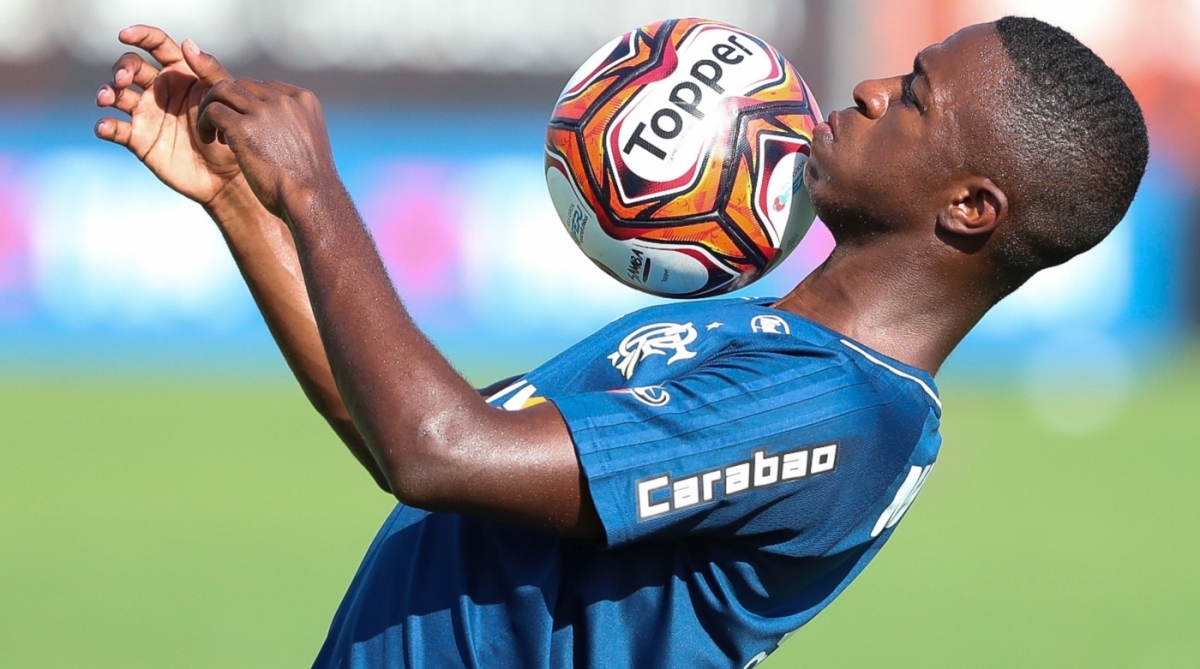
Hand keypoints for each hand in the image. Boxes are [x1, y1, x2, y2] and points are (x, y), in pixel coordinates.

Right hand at [95, 26, 242, 206]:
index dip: (140, 35)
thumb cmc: (228, 134)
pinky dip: (105, 125)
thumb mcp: (223, 99)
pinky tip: (105, 127)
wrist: (225, 176)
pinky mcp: (138, 139)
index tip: (125, 35)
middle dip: (122, 68)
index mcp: (180, 74)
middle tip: (123, 80)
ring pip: (116, 94)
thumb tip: (187, 43)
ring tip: (107, 98)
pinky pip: (114, 128)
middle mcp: (158, 90)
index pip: (157, 45)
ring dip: (106, 92)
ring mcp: (146, 114)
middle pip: (131, 67)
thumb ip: (209, 71)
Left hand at [197, 78, 338, 218]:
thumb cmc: (310, 182)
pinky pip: (213, 111)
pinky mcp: (243, 127)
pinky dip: (204, 123)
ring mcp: (264, 112)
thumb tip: (274, 130)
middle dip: (229, 103)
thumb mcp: (308, 143)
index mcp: (304, 100)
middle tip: (223, 129)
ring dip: (211, 107)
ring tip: (211, 132)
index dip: (249, 104)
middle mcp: (284, 100)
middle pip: (242, 84)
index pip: (265, 87)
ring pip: (222, 90)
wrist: (312, 200)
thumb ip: (292, 126)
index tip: (247, 127)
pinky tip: (208, 140)